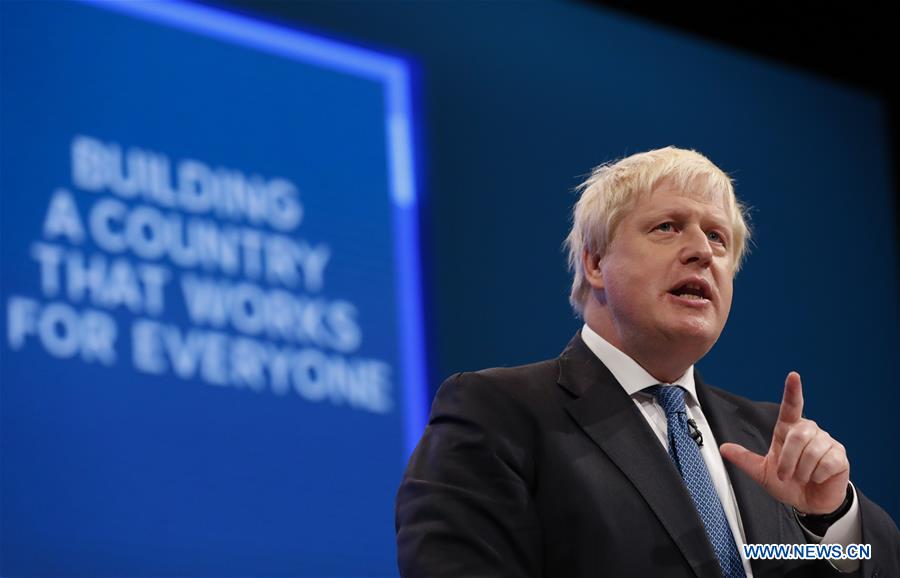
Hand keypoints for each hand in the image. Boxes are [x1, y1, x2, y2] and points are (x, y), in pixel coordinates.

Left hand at [719, 372, 849, 514]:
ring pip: (812, 450)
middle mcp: (809, 431)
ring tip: (802, 477)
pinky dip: (817, 475)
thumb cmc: (788, 484)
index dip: (792, 391)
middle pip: (797, 435)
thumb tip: (724, 448)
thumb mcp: (761, 472)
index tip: (793, 376)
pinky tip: (817, 477)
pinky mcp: (839, 456)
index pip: (791, 407)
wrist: (810, 502)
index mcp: (788, 430)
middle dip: (788, 460)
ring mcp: (826, 442)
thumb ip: (744, 459)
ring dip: (802, 470)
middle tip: (786, 475)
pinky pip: (827, 462)